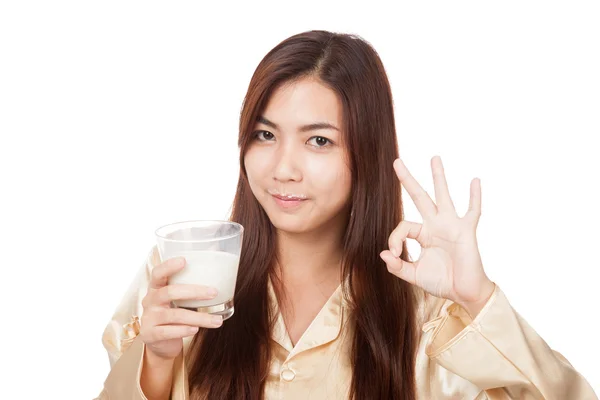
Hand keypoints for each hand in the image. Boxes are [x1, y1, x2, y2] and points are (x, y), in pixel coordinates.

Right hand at [139, 257, 224, 360]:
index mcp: (156, 288)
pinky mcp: (150, 334)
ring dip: (198, 317)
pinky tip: (196, 330)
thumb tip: (221, 275)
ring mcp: (149, 318)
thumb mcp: (177, 300)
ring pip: (175, 315)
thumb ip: (190, 289)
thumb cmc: (173, 314)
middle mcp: (150, 301)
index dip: (169, 266)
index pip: (158, 273)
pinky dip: (183, 330)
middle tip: (214, 292)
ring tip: (217, 320)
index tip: (184, 260)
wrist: (160, 342)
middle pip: (169, 292)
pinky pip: (168, 331)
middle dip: (194, 291)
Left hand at [380, 156, 494, 314]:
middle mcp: (435, 225)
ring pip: (442, 196)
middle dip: (408, 179)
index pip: (403, 226)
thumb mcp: (413, 275)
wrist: (464, 293)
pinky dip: (474, 197)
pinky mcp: (466, 231)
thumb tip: (383, 254)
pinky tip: (474, 181)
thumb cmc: (442, 282)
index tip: (395, 254)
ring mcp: (451, 225)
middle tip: (396, 161)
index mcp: (422, 234)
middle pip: (419, 197)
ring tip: (433, 158)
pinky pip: (473, 211)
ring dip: (438, 177)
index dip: (394, 239)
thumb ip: (397, 267)